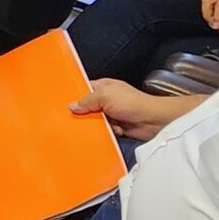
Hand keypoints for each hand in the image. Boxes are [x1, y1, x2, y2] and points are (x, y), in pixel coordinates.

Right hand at [70, 77, 184, 140]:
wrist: (152, 120)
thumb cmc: (133, 103)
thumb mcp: (105, 96)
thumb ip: (87, 100)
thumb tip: (73, 105)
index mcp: (104, 87)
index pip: (85, 90)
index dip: (76, 96)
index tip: (65, 105)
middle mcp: (107, 100)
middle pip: (88, 107)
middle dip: (85, 114)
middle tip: (79, 119)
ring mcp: (113, 113)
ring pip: (96, 121)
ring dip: (98, 125)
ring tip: (101, 125)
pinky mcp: (118, 126)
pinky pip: (105, 131)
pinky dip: (108, 132)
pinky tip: (114, 131)